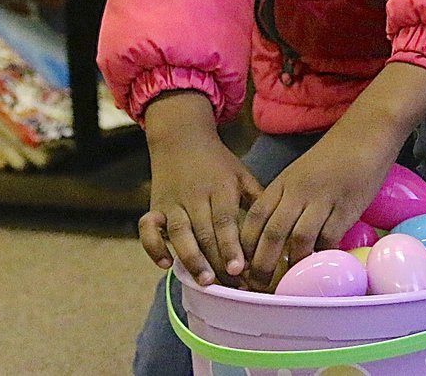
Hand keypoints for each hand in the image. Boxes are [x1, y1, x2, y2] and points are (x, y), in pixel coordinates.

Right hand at [138, 91, 263, 287]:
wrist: (181, 137)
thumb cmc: (217, 163)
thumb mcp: (241, 175)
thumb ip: (256, 200)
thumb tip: (278, 229)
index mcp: (220, 187)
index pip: (225, 220)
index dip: (231, 246)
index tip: (240, 270)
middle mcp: (195, 195)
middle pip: (204, 232)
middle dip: (216, 261)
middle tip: (230, 287)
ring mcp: (172, 202)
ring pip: (178, 233)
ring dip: (191, 258)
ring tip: (205, 282)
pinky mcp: (154, 207)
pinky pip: (147, 229)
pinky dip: (154, 246)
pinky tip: (166, 264)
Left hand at [239, 122, 401, 288]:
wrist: (366, 132)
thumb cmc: (334, 155)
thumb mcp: (301, 173)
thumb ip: (287, 199)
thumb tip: (275, 237)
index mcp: (283, 182)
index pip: (255, 217)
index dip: (245, 245)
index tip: (242, 266)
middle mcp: (298, 191)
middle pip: (271, 234)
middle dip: (261, 265)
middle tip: (258, 287)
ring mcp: (322, 199)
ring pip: (298, 240)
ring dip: (291, 266)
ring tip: (288, 284)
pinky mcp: (346, 208)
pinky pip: (329, 240)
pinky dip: (322, 257)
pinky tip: (319, 267)